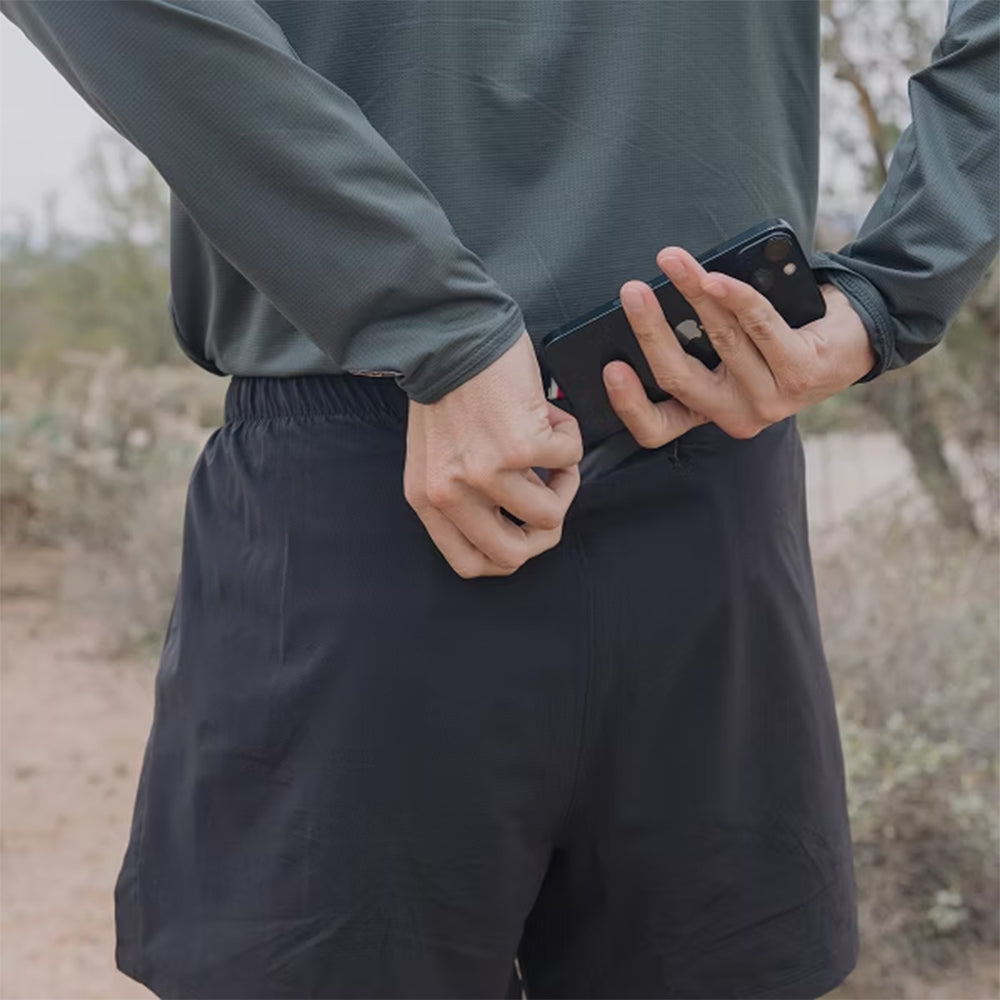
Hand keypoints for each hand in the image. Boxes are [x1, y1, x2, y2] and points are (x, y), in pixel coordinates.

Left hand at [404, 330, 583, 578]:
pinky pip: (568, 461)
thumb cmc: (449, 385)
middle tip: (552, 500)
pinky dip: (568, 436)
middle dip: (543, 533)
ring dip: (564, 478)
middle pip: (513, 555)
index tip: (523, 533)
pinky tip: (548, 412)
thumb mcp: (436, 453)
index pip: (470, 564)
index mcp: (427, 499)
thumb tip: (515, 518)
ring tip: (552, 445)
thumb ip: (464, 494)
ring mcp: (487, 473)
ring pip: (550, 513)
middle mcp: (452, 493)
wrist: (453, 332)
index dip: (507, 556)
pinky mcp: (521, 447)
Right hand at [603, 246, 876, 446]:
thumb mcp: (731, 350)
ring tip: (673, 262)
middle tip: (631, 292)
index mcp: (711, 413)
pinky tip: (716, 276)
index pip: (658, 428)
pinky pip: (758, 325)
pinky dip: (734, 296)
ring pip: (719, 340)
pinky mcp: (800, 375)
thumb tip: (652, 307)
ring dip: (691, 291)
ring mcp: (770, 401)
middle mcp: (737, 416)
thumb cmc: (782, 338)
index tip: (611, 368)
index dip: (630, 404)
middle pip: (679, 378)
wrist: (853, 337)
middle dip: (649, 330)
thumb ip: (696, 343)